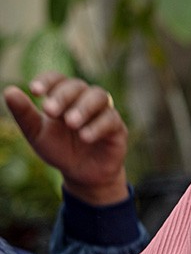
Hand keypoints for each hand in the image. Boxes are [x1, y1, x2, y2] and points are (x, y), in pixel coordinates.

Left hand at [3, 71, 128, 204]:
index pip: (58, 79)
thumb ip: (24, 114)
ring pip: (99, 96)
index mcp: (64, 98)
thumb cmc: (60, 150)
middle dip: (63, 96)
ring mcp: (103, 112)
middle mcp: (85, 100)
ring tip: (71, 123)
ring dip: (84, 107)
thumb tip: (9, 91)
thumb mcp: (37, 134)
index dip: (48, 81)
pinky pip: (111, 119)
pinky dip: (97, 126)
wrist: (82, 175)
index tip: (34, 90)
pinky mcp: (117, 128)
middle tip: (49, 111)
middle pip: (78, 85)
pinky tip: (84, 137)